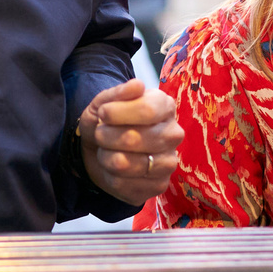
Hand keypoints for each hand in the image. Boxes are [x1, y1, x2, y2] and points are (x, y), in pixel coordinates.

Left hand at [77, 78, 183, 206]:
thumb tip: (137, 85)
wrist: (99, 151)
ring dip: (106, 158)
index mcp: (165, 107)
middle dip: (106, 136)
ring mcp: (168, 163)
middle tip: (100, 134)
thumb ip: (118, 93)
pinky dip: (110, 177)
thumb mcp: (104, 103)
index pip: (147, 110)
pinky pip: (125, 184)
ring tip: (105, 150)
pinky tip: (112, 169)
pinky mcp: (158, 186)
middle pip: (135, 139)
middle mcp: (173, 134)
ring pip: (128, 164)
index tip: (103, 113)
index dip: (118, 113)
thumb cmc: (106, 123)